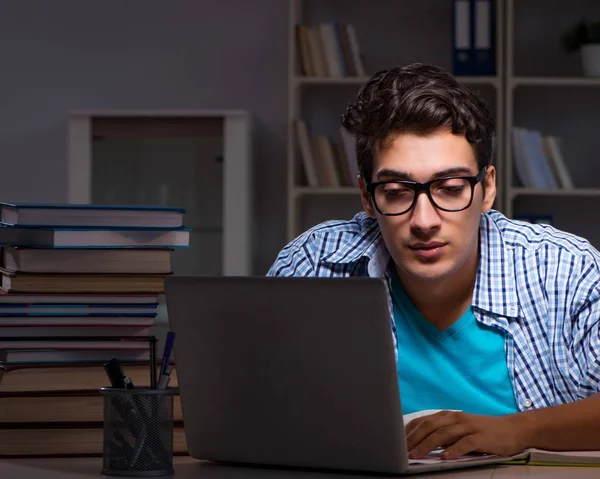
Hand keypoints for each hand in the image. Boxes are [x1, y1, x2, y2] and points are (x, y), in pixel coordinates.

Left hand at [405, 410, 526, 459]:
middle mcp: (455, 418)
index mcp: (447, 416)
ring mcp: (468, 427)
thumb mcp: (459, 429)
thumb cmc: (482, 431)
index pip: (423, 421)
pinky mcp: (481, 437)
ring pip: (443, 434)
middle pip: (429, 426)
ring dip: (428, 445)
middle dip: (414, 439)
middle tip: (402, 451)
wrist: (513, 429)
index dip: (409, 431)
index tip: (396, 442)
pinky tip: (445, 457)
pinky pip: (465, 443)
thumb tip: (420, 444)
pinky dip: (454, 449)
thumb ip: (442, 434)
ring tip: (416, 455)